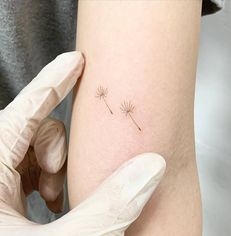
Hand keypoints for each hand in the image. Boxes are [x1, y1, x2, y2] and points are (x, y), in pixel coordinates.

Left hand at [0, 51, 165, 234]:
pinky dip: (47, 180)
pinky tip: (52, 204)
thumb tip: (151, 168)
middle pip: (32, 130)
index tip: (76, 60)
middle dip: (58, 145)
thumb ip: (108, 206)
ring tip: (58, 197)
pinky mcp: (1, 196)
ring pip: (33, 151)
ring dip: (53, 168)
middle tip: (64, 175)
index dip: (56, 79)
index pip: (28, 108)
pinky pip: (29, 170)